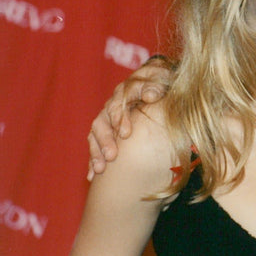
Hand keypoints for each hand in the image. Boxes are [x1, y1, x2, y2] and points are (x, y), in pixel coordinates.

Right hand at [87, 56, 173, 180]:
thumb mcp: (161, 79)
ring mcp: (107, 119)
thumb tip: (150, 96)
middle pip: (102, 122)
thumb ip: (155, 86)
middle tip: (112, 156)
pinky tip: (92, 176)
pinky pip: (95, 146)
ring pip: (95, 135)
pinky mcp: (107, 132)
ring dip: (97, 152)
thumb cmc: (161, 81)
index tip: (126, 134)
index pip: (118, 105)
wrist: (159, 80)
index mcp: (124, 92)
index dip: (120, 119)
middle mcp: (112, 105)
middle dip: (107, 140)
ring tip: (101, 169)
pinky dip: (93, 160)